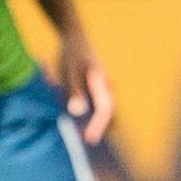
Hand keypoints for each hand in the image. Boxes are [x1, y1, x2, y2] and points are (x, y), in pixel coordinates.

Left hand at [55, 29, 116, 144]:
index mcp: (103, 83)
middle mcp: (108, 88)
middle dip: (99, 129)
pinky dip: (90, 116)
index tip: (89, 140)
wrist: (74, 37)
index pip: (105, 110)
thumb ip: (75, 91)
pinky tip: (76, 121)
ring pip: (104, 112)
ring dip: (94, 122)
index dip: (98, 127)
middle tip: (84, 142)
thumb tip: (78, 111)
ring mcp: (104, 89)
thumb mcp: (70, 71)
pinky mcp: (97, 90)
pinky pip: (98, 107)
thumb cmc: (72, 54)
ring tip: (79, 133)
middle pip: (110, 114)